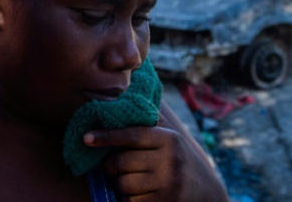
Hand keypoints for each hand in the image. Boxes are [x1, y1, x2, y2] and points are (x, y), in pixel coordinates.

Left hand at [84, 111, 227, 201]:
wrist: (205, 191)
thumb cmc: (177, 159)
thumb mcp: (170, 137)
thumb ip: (149, 120)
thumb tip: (118, 99)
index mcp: (169, 138)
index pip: (132, 135)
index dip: (107, 136)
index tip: (86, 137)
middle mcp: (170, 159)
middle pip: (121, 162)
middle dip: (110, 167)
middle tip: (112, 167)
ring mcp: (168, 183)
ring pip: (123, 185)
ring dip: (118, 185)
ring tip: (128, 181)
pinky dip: (127, 200)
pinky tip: (138, 194)